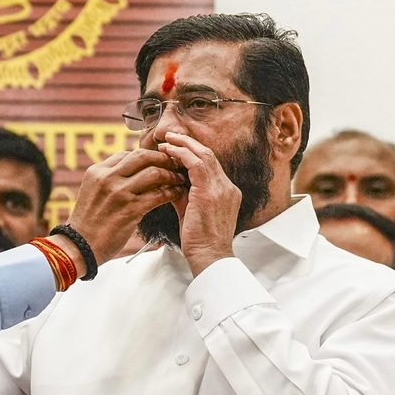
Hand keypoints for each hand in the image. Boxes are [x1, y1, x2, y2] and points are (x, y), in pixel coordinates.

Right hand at [65, 148, 185, 264]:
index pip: (127, 153)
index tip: (159, 161)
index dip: (147, 155)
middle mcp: (107, 177)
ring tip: (179, 179)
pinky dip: (172, 192)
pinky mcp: (131, 209)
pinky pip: (159, 195)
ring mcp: (119, 192)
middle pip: (142, 156)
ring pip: (154, 173)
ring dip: (171, 175)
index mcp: (97, 171)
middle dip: (162, 158)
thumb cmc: (89, 223)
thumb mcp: (93, 191)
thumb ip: (109, 179)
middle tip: (174, 164)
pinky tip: (177, 193)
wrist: (80, 247)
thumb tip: (132, 171)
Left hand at [158, 132, 239, 275]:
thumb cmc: (200, 242)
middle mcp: (227, 187)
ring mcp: (221, 189)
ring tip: (167, 140)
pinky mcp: (210, 193)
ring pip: (204, 155)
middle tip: (171, 137)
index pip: (210, 165)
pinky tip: (169, 152)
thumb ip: (184, 195)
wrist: (210, 258)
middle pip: (209, 156)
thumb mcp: (192, 213)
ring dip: (184, 145)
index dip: (193, 154)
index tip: (177, 149)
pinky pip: (196, 165)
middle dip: (189, 144)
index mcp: (227, 192)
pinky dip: (181, 155)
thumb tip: (169, 183)